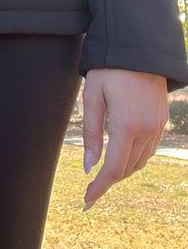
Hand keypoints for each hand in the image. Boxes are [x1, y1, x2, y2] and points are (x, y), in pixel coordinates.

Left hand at [82, 68, 168, 209]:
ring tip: (103, 175)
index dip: (99, 188)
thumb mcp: (92, 97)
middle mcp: (146, 129)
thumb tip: (88, 166)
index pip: (113, 169)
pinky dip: (134, 157)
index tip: (87, 201)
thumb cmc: (109, 68)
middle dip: (108, 181)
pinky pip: (149, 148)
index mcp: (126, 125)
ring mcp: (158, 125)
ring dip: (122, 170)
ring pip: (140, 161)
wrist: (138, 47)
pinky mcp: (162, 120)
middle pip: (127, 168)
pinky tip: (122, 155)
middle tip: (90, 191)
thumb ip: (90, 133)